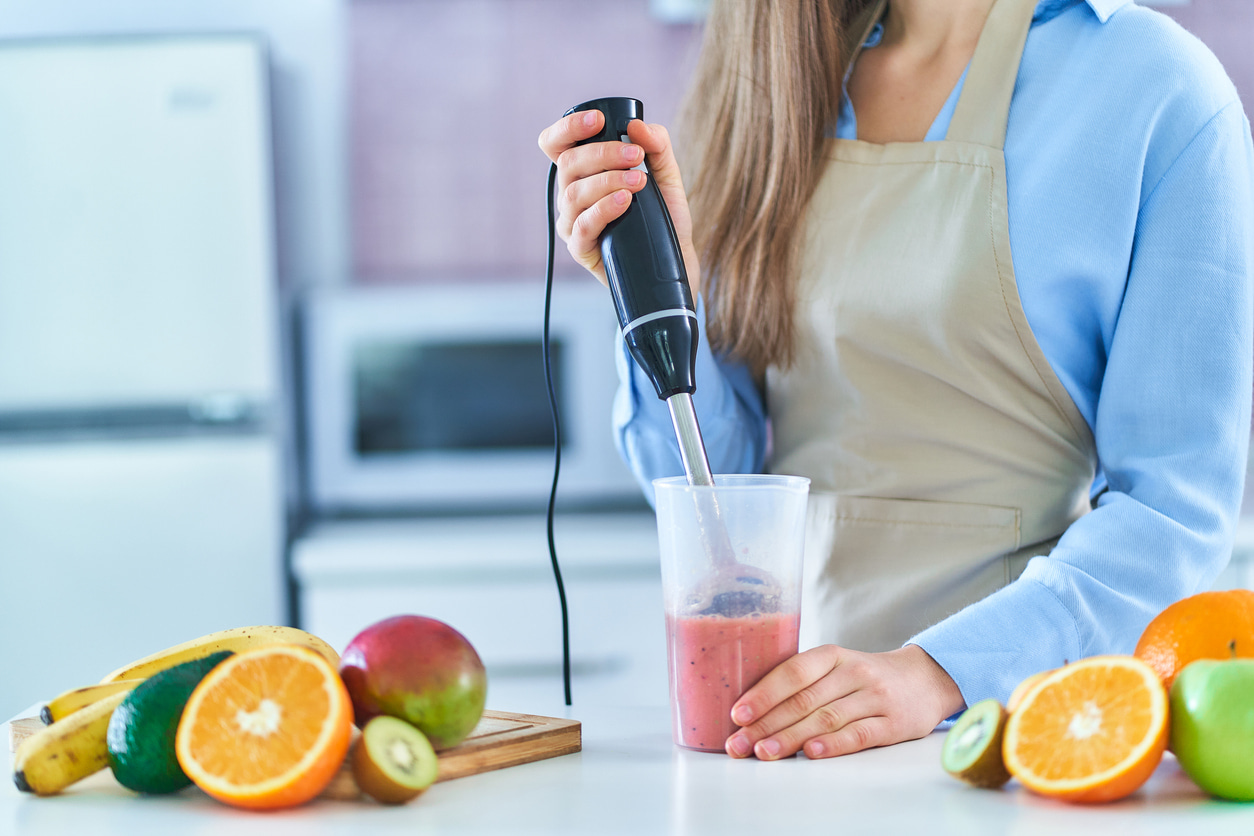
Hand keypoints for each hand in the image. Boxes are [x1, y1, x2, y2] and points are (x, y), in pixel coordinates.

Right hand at [537, 110, 700, 295]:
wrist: (672, 259)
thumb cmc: (662, 216)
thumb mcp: (666, 175)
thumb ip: (657, 146)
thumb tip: (638, 126)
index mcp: (582, 172)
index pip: (556, 144)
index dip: (568, 128)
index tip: (598, 120)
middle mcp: (571, 194)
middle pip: (568, 163)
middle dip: (604, 153)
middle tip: (636, 156)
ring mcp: (572, 222)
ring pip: (574, 193)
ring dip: (609, 181)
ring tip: (640, 182)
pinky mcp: (580, 248)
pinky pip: (582, 226)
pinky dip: (603, 209)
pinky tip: (624, 201)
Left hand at [725, 644, 965, 759]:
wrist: (925, 679)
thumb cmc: (865, 677)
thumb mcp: (836, 666)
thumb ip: (803, 681)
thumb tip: (752, 709)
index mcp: (832, 656)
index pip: (793, 672)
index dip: (764, 693)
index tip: (738, 714)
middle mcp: (853, 673)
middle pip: (804, 700)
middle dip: (767, 724)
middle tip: (740, 744)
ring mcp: (875, 698)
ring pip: (826, 718)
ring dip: (792, 738)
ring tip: (765, 753)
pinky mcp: (893, 724)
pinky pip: (860, 734)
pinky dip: (834, 745)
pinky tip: (812, 753)